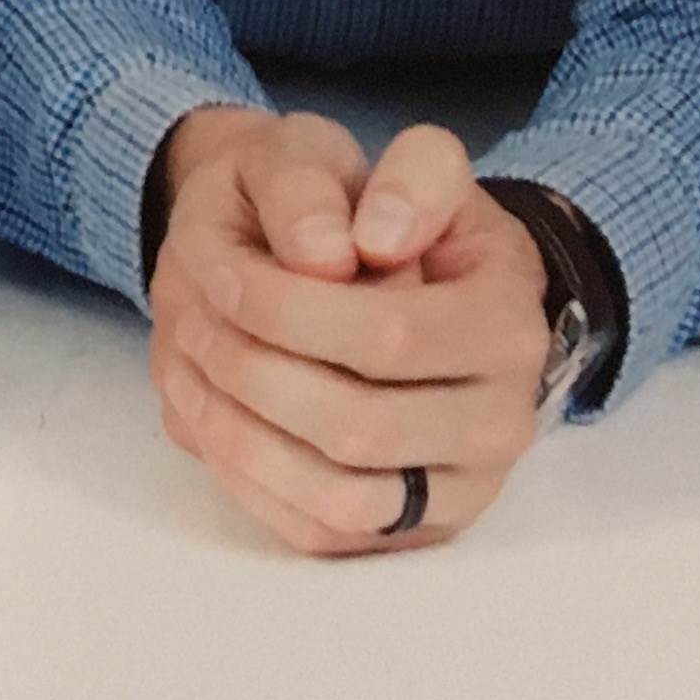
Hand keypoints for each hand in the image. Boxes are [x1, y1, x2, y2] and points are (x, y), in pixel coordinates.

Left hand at [145, 110, 548, 555]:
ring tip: (190, 367)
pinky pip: (322, 533)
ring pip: (339, 498)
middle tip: (192, 320)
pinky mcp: (414, 530)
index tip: (222, 274)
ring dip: (240, 436)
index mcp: (510, 323)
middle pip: (356, 426)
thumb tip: (369, 241)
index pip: (387, 336)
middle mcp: (503, 420)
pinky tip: (210, 417)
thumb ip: (409, 177)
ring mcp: (463, 488)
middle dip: (250, 371)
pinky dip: (250, 482)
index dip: (285, 310)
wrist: (410, 287)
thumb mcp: (415, 165)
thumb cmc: (392, 225)